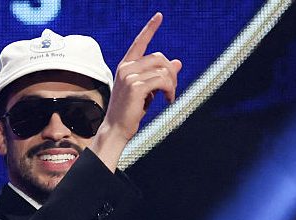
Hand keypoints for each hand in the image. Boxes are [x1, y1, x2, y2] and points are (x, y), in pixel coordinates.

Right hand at [89, 13, 181, 170]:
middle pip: (160, 58)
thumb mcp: (147, 90)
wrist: (117, 128)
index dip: (150, 28)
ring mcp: (129, 76)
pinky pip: (162, 81)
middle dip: (171, 73)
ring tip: (169, 97)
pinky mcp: (135, 86)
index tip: (159, 15)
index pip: (140, 42)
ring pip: (163, 70)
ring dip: (172, 84)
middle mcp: (126, 67)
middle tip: (172, 90)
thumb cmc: (131, 111)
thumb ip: (160, 75)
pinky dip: (170, 90)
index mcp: (126, 66)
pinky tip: (168, 100)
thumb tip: (178, 62)